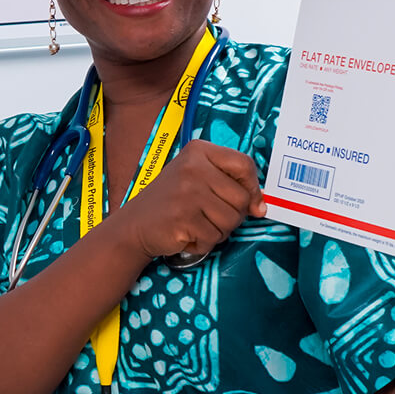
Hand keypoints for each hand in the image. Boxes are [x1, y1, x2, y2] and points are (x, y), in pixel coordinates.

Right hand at [105, 140, 264, 262]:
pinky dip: (204, 243)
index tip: (251, 203)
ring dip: (218, 231)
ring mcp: (187, 192)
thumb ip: (230, 184)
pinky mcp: (183, 218)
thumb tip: (261, 207)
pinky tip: (187, 234)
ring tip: (196, 224)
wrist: (134, 225)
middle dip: (232, 216)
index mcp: (198, 151)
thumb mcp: (198, 178)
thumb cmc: (172, 201)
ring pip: (231, 221)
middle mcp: (193, 167)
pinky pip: (214, 237)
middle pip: (241, 198)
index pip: (244, 164)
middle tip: (209, 217)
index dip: (253, 188)